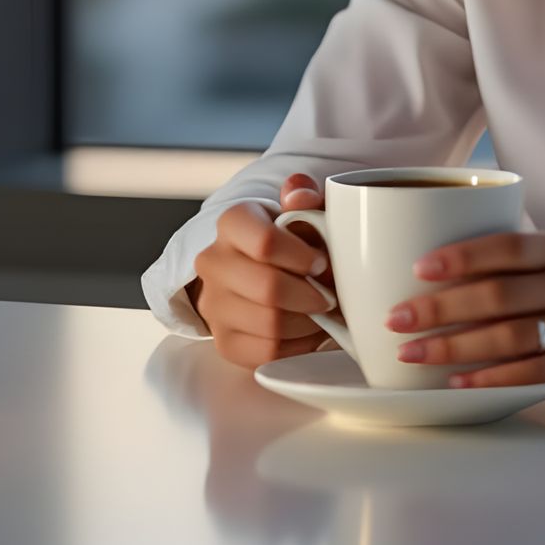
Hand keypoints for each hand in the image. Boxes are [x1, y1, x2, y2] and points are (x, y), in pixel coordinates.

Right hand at [189, 174, 337, 368]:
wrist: (257, 269)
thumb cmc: (289, 237)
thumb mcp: (301, 211)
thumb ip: (304, 198)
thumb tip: (299, 193)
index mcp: (232, 222)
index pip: (264, 242)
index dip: (301, 256)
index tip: (322, 262)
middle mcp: (213, 262)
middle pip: (268, 288)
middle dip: (310, 294)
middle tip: (331, 294)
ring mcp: (213, 304)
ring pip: (269, 323)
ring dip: (308, 321)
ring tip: (322, 311)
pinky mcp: (224, 341)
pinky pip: (266, 352)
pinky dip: (298, 345)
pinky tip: (309, 330)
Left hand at [380, 229, 544, 398]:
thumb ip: (529, 263)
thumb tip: (458, 269)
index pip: (505, 247)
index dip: (460, 257)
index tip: (417, 269)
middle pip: (497, 293)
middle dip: (440, 308)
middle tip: (397, 319)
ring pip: (509, 335)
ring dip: (455, 347)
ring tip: (415, 355)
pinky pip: (533, 370)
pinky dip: (492, 377)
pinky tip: (460, 384)